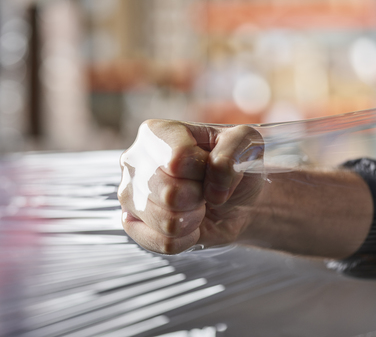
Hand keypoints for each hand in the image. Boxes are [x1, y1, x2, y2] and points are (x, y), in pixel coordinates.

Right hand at [118, 119, 263, 253]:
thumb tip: (213, 185)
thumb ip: (234, 150)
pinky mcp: (130, 223)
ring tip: (196, 206)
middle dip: (199, 197)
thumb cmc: (233, 167)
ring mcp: (128, 193)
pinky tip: (187, 224)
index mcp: (157, 133)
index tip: (212, 168)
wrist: (235, 199)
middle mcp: (134, 160)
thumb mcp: (247, 143)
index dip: (205, 170)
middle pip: (169, 193)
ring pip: (166, 221)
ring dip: (193, 219)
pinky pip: (162, 243)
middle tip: (203, 190)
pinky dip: (186, 238)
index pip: (178, 159)